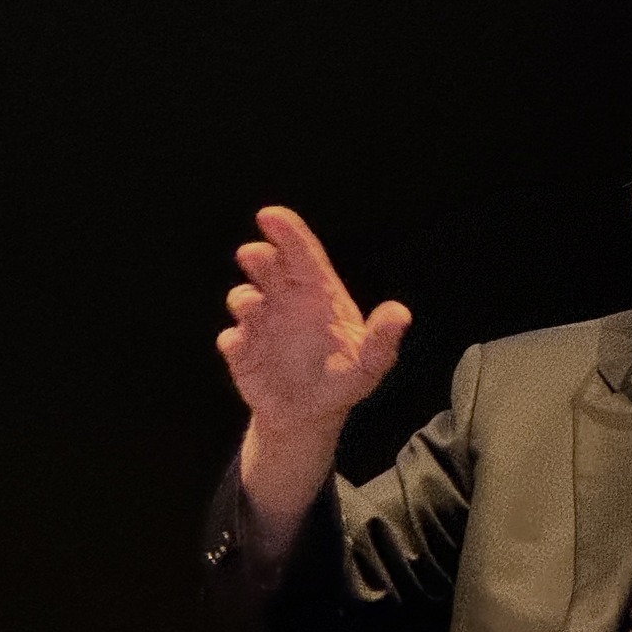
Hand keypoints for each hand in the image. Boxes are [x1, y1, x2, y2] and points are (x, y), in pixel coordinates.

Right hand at [217, 205, 411, 434]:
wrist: (310, 415)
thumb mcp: (370, 363)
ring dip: (244, 297)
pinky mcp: (242, 351)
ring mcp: (261, 325)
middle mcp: (285, 302)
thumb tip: (401, 314)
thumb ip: (382, 340)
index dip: (288, 233)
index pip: (302, 257)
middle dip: (259, 258)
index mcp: (317, 295)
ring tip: (252, 304)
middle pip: (269, 269)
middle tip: (255, 255)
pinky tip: (238, 343)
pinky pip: (231, 340)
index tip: (270, 215)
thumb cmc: (343, 379)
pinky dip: (232, 339)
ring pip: (244, 299)